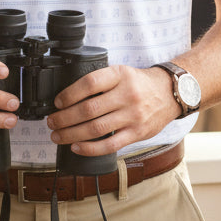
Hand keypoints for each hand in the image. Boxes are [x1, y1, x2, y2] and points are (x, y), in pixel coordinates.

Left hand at [46, 65, 178, 155]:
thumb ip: (101, 82)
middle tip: (52, 122)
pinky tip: (76, 147)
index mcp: (120, 75)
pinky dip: (90, 148)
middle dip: (64, 118)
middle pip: (89, 109)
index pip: (90, 83)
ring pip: (96, 128)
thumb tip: (69, 97)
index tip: (57, 102)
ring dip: (72, 134)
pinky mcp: (137, 133)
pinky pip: (110, 144)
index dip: (69, 94)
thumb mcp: (121, 72)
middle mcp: (127, 94)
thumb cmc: (139, 83)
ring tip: (58, 136)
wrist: (169, 93)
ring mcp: (133, 115)